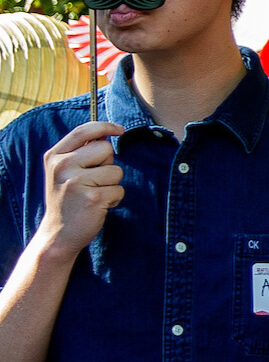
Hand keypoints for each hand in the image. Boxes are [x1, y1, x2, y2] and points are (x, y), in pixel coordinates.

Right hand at [39, 122, 124, 259]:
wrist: (58, 235)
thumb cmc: (67, 200)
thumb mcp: (64, 172)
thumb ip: (80, 152)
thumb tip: (107, 133)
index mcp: (54, 156)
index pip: (83, 131)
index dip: (105, 126)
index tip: (120, 129)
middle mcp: (63, 166)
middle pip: (105, 148)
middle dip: (107, 164)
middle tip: (93, 181)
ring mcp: (77, 182)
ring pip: (115, 171)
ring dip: (112, 185)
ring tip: (94, 195)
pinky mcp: (93, 198)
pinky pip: (119, 190)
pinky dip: (114, 199)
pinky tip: (98, 206)